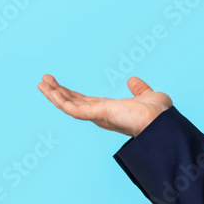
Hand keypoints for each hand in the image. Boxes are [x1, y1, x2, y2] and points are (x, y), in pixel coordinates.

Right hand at [37, 74, 172, 137]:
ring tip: (41, 83)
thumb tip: (132, 80)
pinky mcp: (98, 114)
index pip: (86, 102)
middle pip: (73, 102)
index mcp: (110, 110)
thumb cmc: (159, 115)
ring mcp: (98, 115)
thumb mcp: (148, 95)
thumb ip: (139, 89)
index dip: (71, 94)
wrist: (163, 123)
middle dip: (58, 92)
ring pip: (69, 105)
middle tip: (44, 80)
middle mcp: (101, 114)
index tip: (59, 85)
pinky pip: (73, 109)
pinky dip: (59, 100)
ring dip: (54, 94)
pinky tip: (49, 91)